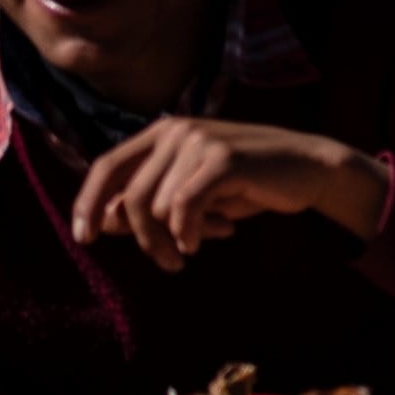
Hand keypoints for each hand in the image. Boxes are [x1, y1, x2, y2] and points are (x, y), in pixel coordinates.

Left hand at [68, 116, 390, 269]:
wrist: (309, 169)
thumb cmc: (249, 183)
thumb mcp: (194, 192)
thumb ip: (154, 200)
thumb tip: (108, 221)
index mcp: (162, 133)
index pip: (106, 166)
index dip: (88, 203)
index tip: (85, 238)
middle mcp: (175, 131)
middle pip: (131, 197)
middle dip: (144, 238)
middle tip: (167, 263)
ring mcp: (199, 141)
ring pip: (158, 208)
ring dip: (175, 238)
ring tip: (200, 244)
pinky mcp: (223, 159)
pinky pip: (185, 207)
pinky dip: (190, 231)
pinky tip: (204, 241)